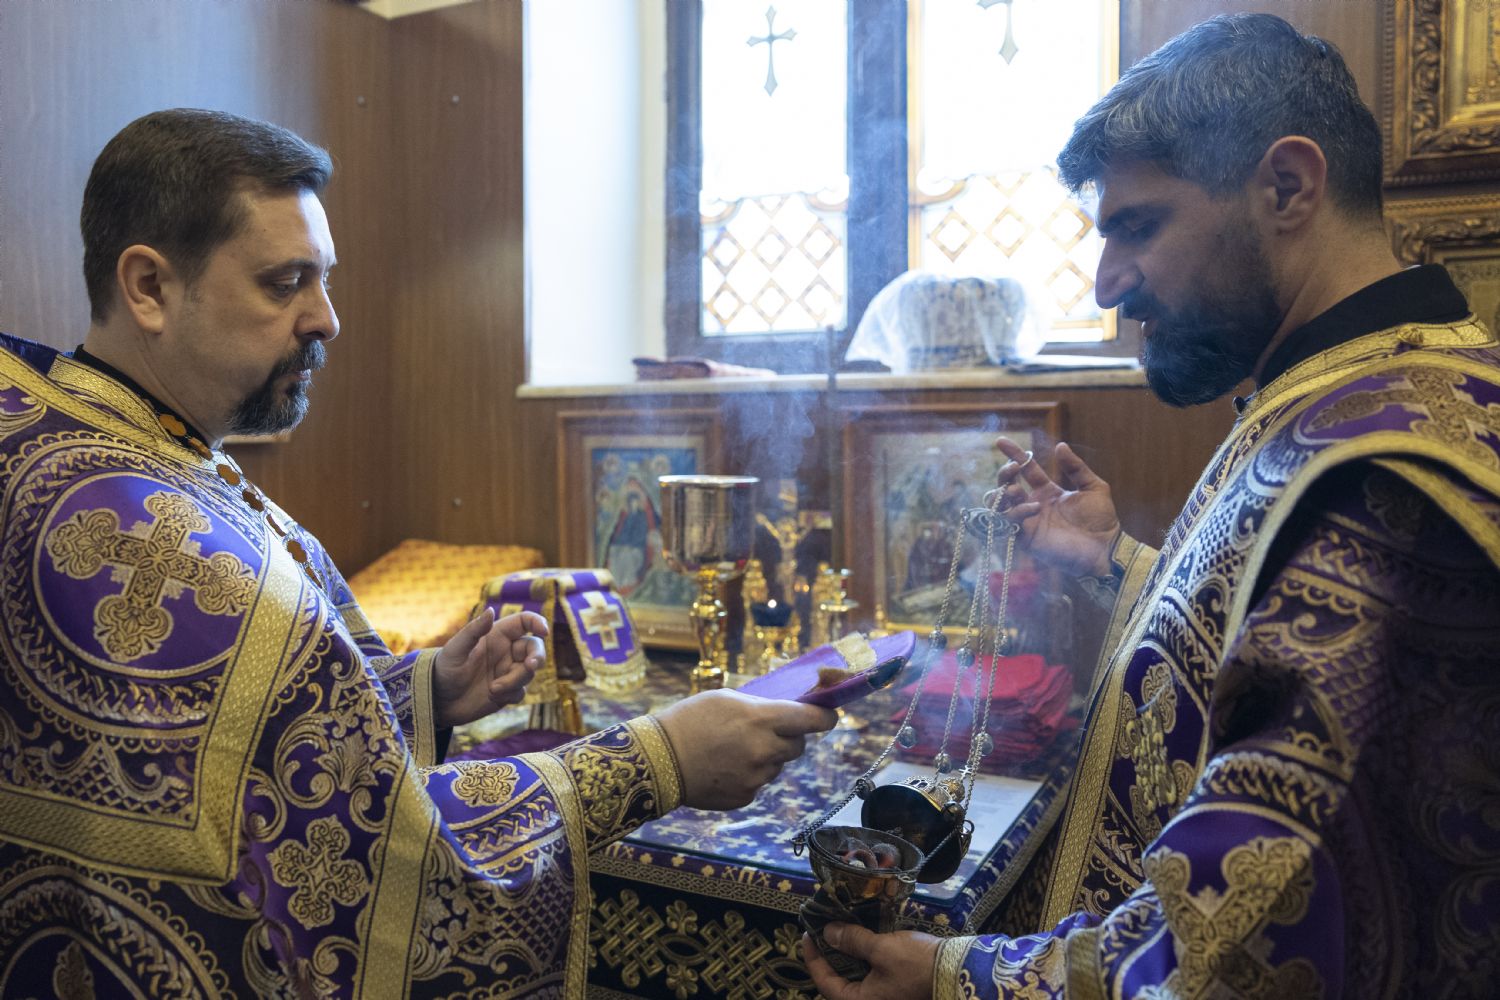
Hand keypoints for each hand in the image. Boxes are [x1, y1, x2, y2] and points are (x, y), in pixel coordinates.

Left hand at [432, 609, 547, 727]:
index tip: (543, 631)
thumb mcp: (455, 650)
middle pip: (534, 647)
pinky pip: (521, 691)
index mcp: (496, 635)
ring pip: (529, 672)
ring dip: (516, 680)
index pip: (524, 622)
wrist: (438, 700)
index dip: (537, 622)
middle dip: (537, 656)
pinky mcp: (508, 691)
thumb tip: (491, 610)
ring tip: (493, 688)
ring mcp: (508, 671)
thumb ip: (473, 630)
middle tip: (530, 665)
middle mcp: (506, 651)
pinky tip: (493, 696)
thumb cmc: (444, 670)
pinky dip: (511, 693)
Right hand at [654, 689, 836, 809]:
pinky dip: (749, 775)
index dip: (826, 717)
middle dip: (788, 737)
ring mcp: (757, 778)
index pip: (813, 720)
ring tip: (734, 750)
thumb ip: (761, 707)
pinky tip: (724, 767)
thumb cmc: (689, 720)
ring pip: (777, 766)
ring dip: (767, 757)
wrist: (659, 760)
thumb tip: (785, 712)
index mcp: (763, 720)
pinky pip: (759, 783)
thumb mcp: (726, 698)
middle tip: (765, 731)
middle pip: (798, 745)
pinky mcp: (746, 797)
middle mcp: (766, 751)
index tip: (830, 716)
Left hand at [801, 924, 940, 999]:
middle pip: (837, 981)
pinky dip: (861, 958)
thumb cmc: (916, 964)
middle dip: (828, 955)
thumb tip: (827, 933)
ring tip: (837, 930)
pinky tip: (860, 940)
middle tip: (820, 930)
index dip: (813, 957)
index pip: (824, 982)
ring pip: (853, 977)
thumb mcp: (881, 949)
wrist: (955, 971)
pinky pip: (868, 974)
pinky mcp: (893, 988)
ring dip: (845, 955)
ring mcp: (882, 996)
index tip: (806, 934)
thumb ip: (852, 941)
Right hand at [994, 437, 1120, 577]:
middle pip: (1006, 486)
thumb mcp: (1093, 486)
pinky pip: (1009, 524)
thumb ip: (1076, 467)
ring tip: (1016, 490)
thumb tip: (1060, 446)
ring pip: (999, 506)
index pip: (1025, 469)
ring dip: (1003, 495)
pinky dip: (1016, 513)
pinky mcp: (1027, 538)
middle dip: (1004, 474)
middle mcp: (1033, 504)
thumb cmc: (1102, 519)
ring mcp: (1029, 521)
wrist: (1105, 546)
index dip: (1013, 454)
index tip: (1001, 441)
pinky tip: (1033, 508)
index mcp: (1047, 491)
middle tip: (1013, 468)